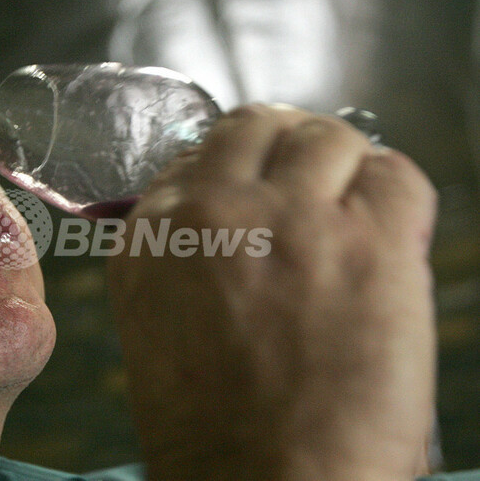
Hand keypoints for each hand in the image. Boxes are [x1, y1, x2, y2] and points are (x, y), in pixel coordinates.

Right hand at [107, 104, 436, 479]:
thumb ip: (187, 251)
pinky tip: (389, 237)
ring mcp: (291, 221)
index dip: (242, 164)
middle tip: (315, 179)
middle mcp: (213, 213)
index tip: (265, 183)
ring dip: (345, 167)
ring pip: (330, 137)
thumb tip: (239, 200)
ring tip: (354, 217)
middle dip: (289, 143)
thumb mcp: (160, 324)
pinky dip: (396, 193)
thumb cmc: (213, 426)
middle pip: (259, 124)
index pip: (200, 152)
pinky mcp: (369, 245)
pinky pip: (395, 174)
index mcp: (153, 237)